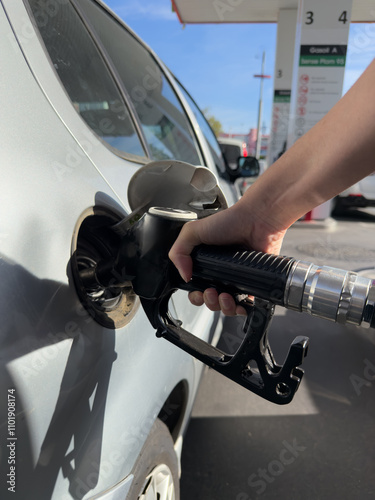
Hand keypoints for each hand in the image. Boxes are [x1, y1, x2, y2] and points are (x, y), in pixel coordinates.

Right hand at [169, 200, 287, 315]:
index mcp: (204, 264)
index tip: (198, 290)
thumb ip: (178, 252)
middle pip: (209, 301)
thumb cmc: (229, 222)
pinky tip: (238, 303)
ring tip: (225, 296)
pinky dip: (241, 310)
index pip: (195, 288)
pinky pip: (245, 306)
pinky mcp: (253, 284)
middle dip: (208, 302)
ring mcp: (237, 279)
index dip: (195, 295)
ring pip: (226, 306)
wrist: (257, 221)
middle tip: (211, 291)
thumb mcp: (192, 231)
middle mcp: (220, 273)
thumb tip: (184, 276)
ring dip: (222, 307)